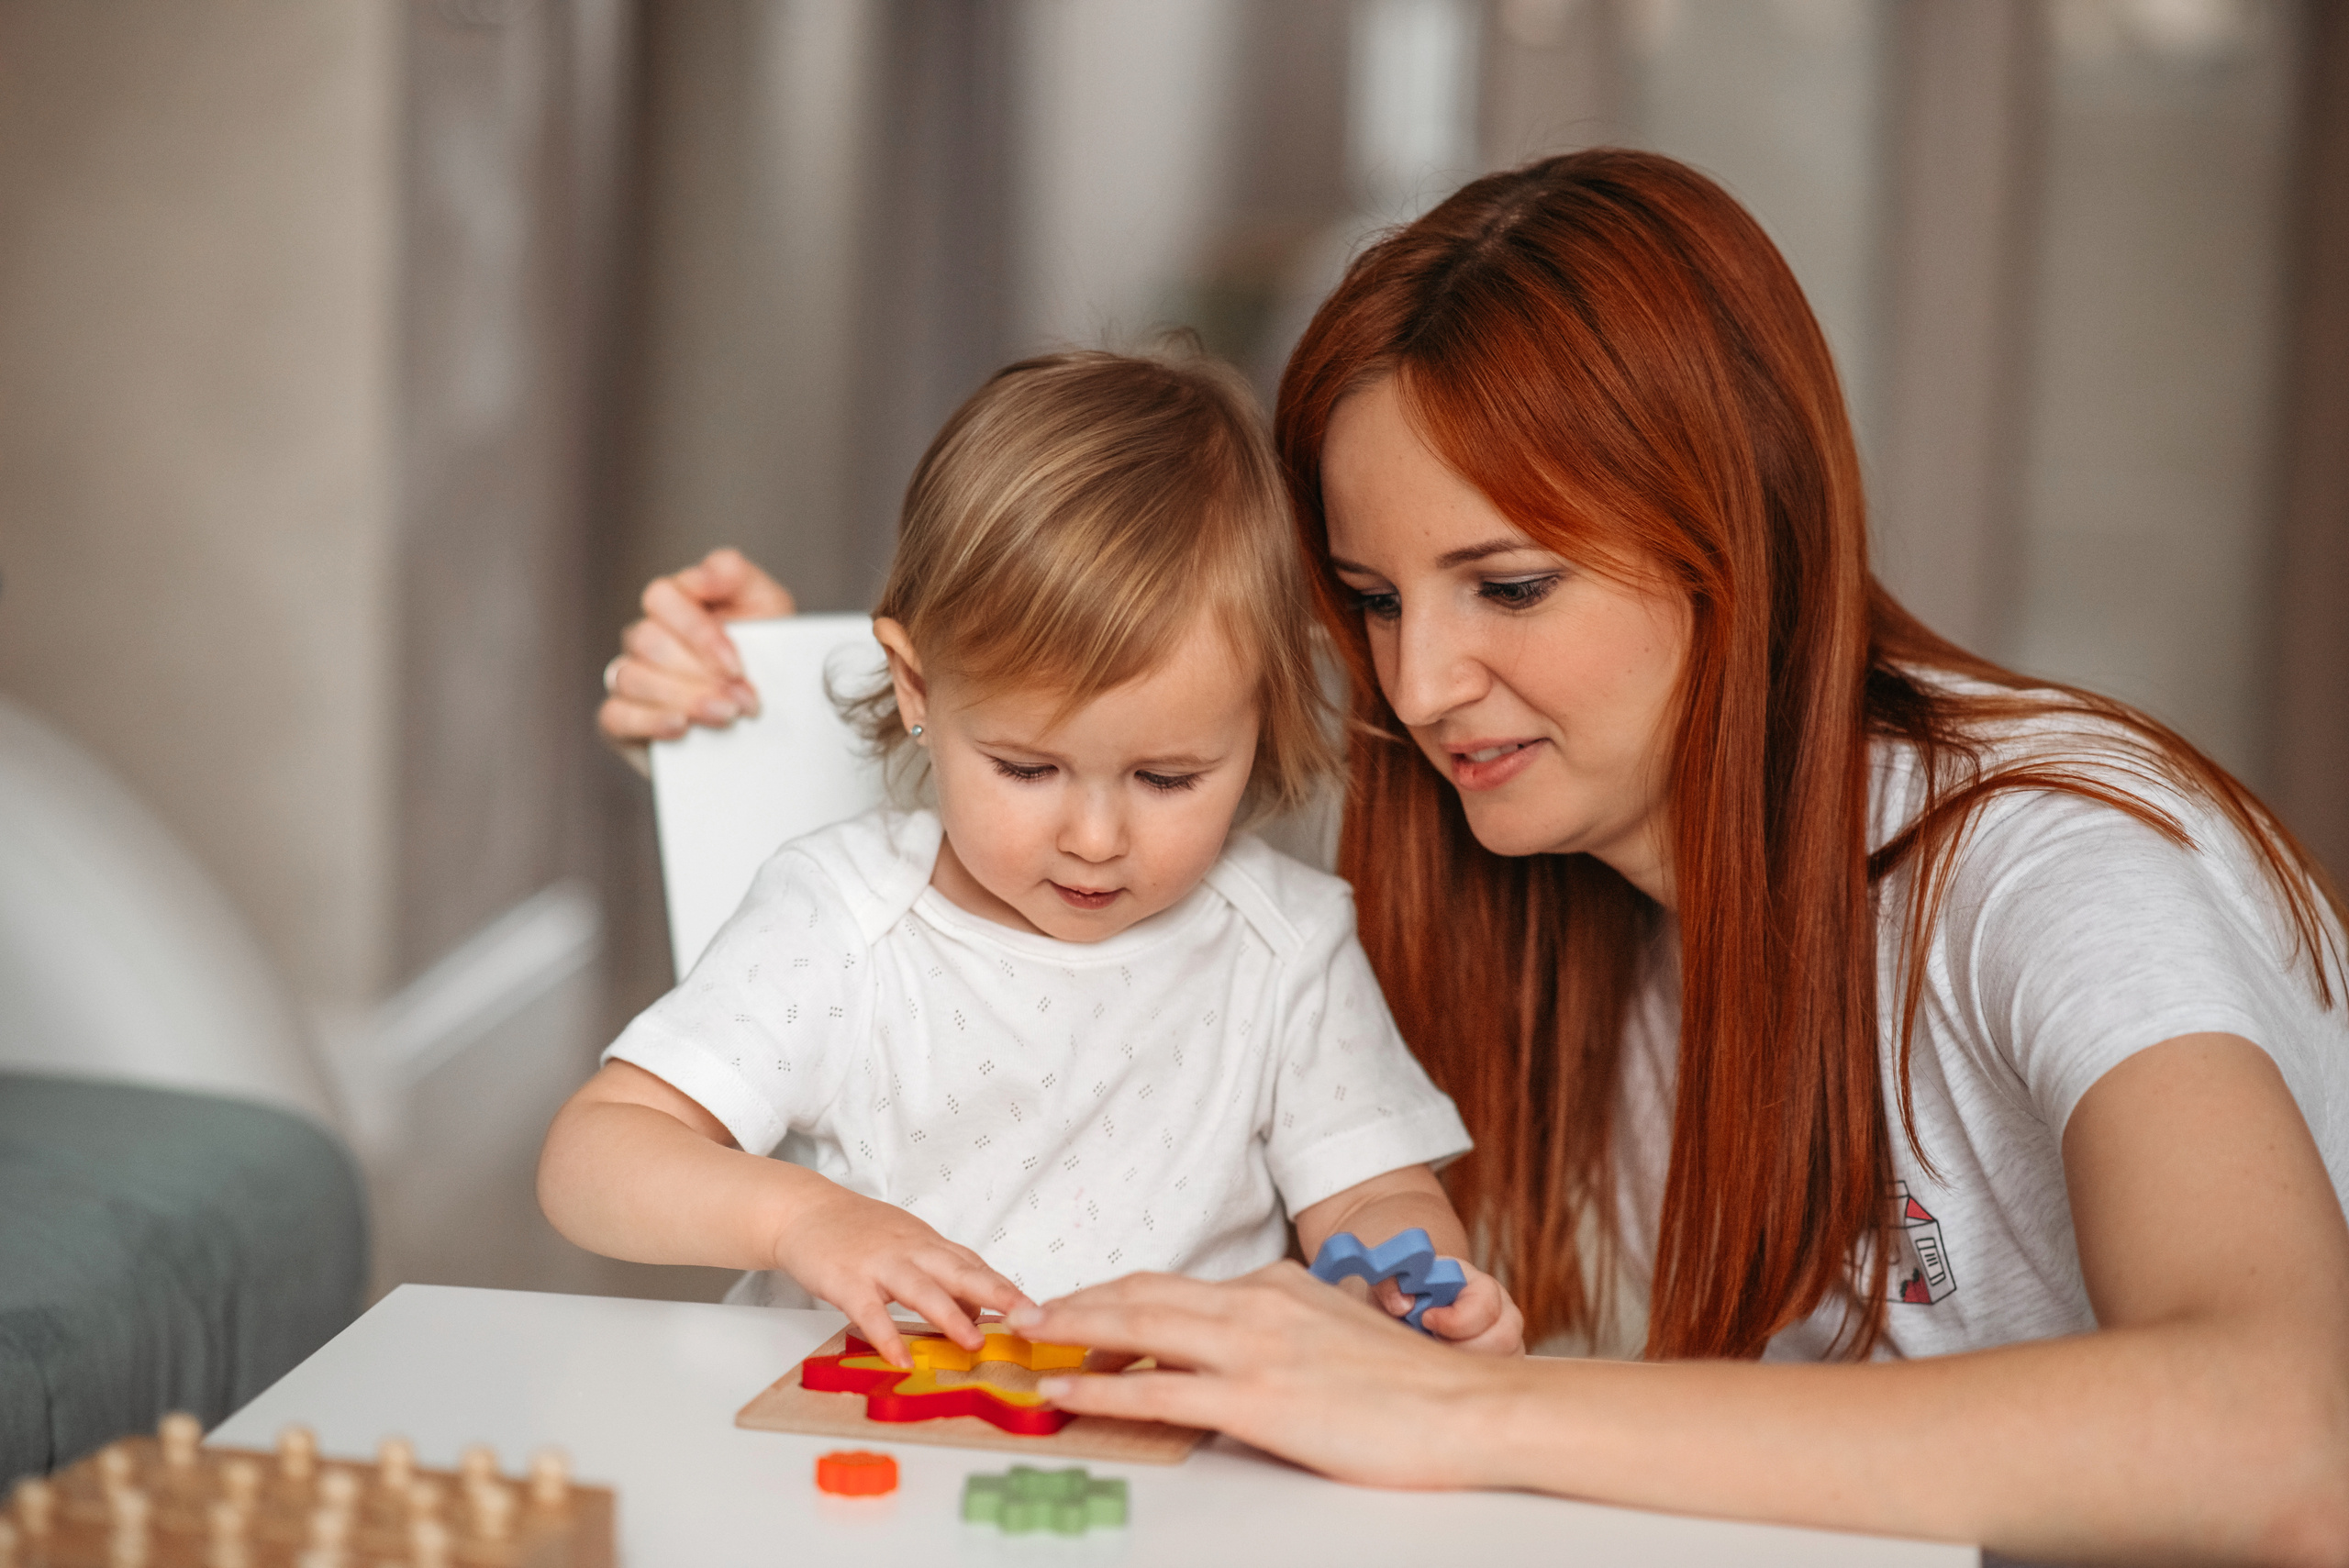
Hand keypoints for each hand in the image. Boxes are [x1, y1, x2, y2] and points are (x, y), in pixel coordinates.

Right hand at [598, 548, 794, 745]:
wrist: (777, 718)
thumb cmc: (769, 655)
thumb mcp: (767, 605)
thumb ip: (734, 574)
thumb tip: (701, 575)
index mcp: (675, 603)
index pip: (661, 598)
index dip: (698, 633)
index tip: (737, 666)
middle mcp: (646, 636)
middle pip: (647, 641)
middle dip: (700, 674)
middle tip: (744, 700)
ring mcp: (630, 677)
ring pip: (632, 677)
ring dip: (684, 698)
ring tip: (727, 716)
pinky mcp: (622, 721)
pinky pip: (615, 716)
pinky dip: (649, 721)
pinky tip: (682, 727)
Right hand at [772, 1184, 1031, 1367]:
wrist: (805, 1211)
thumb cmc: (859, 1231)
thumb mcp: (907, 1243)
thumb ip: (942, 1272)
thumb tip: (979, 1311)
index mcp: (928, 1244)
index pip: (975, 1266)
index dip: (1005, 1288)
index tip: (1037, 1309)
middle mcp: (911, 1250)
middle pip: (961, 1271)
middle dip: (997, 1295)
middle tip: (1027, 1318)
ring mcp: (879, 1265)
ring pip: (922, 1290)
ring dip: (950, 1316)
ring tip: (974, 1344)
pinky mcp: (847, 1282)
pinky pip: (870, 1313)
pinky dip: (887, 1337)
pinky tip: (902, 1360)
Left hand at [1007, 1264, 1512, 1488]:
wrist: (1468, 1407)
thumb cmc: (1414, 1385)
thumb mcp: (1343, 1328)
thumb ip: (1291, 1323)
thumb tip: (1255, 1333)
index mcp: (1275, 1286)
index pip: (1173, 1286)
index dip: (1114, 1298)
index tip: (1076, 1310)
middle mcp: (1256, 1304)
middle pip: (1140, 1294)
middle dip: (1076, 1304)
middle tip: (1027, 1316)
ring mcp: (1254, 1350)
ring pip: (1138, 1329)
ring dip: (1073, 1333)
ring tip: (1028, 1342)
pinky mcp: (1258, 1402)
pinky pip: (1159, 1393)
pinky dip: (1103, 1390)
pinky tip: (1068, 1393)